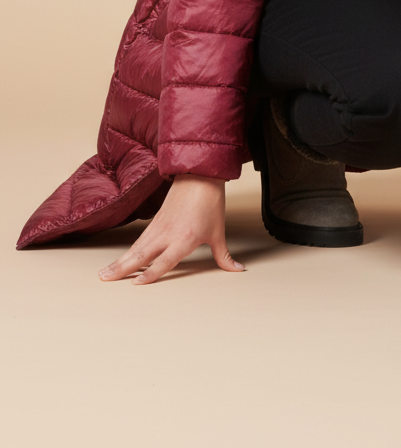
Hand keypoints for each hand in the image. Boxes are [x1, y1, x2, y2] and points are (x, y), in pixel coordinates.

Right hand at [98, 174, 244, 284]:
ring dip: (119, 261)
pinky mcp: (156, 220)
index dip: (150, 273)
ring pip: (136, 247)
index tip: (135, 284)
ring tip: (104, 273)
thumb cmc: (210, 203)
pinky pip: (139, 239)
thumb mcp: (218, 232)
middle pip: (141, 255)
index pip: (164, 261)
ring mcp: (159, 226)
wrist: (201, 174)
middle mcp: (167, 234)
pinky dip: (128, 251)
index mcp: (184, 239)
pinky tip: (120, 259)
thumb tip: (238, 270)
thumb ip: (224, 256)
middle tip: (104, 279)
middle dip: (122, 268)